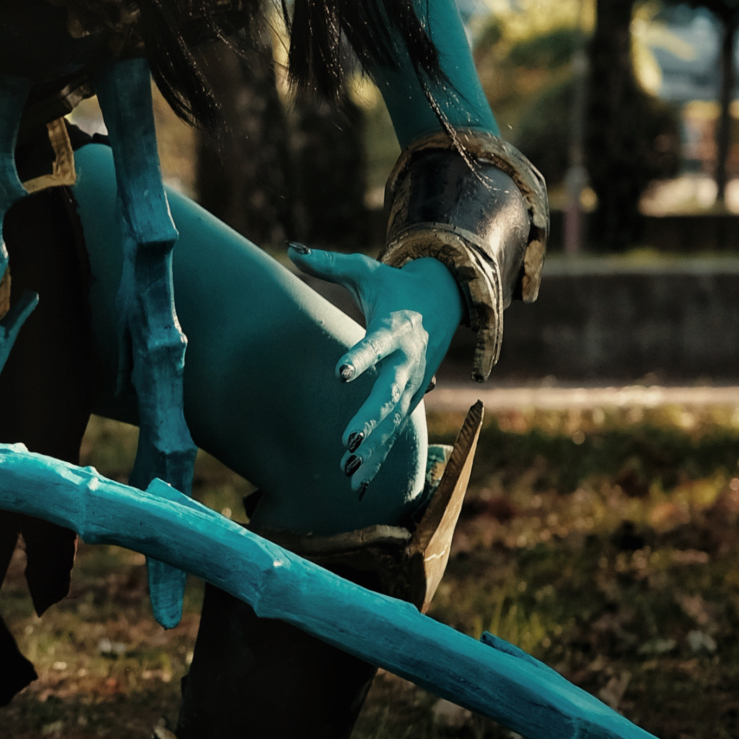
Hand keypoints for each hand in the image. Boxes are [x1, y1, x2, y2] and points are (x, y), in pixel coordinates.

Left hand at [288, 247, 461, 499]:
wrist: (446, 302)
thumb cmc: (394, 287)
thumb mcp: (366, 271)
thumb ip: (329, 264)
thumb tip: (293, 250)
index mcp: (395, 330)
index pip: (375, 344)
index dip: (359, 357)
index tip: (339, 372)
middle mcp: (407, 363)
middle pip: (390, 395)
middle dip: (370, 421)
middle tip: (347, 443)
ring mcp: (412, 387)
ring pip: (393, 424)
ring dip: (372, 451)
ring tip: (347, 474)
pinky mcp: (408, 403)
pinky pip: (393, 437)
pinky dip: (377, 462)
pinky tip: (356, 489)